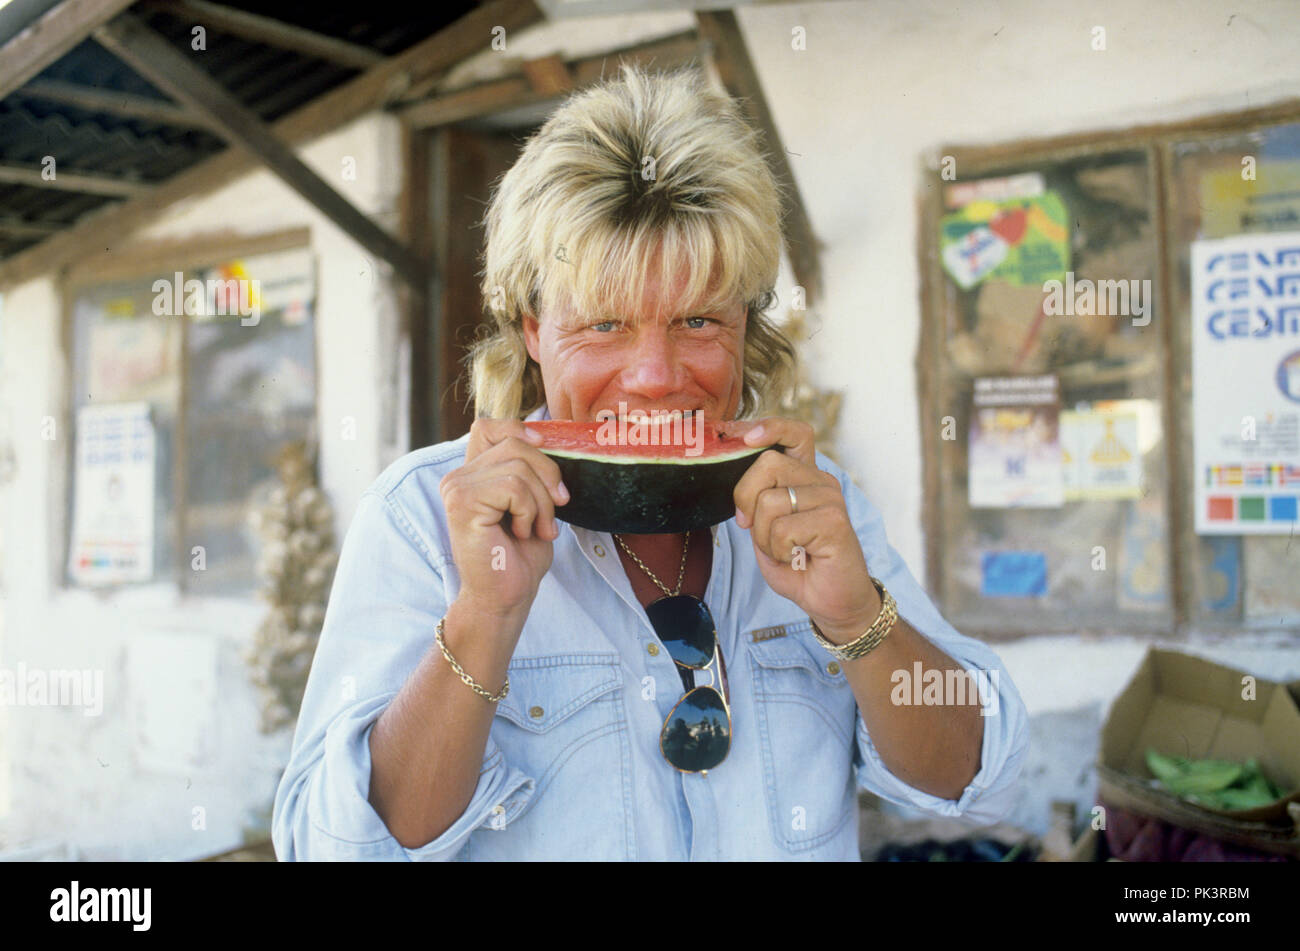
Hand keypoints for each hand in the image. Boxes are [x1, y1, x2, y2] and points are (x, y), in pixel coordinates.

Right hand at [439, 419, 568, 622]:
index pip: (489, 426)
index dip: (520, 430)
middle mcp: (457, 476)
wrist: (506, 596)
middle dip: (548, 476)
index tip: (546, 450)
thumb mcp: (532, 502)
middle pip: (516, 443)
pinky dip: (531, 512)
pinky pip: (514, 487)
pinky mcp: (462, 503)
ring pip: (519, 466)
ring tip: (537, 529)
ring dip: (542, 502)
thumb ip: (530, 470)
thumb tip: (549, 435)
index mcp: (471, 473)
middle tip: (555, 512)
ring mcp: (456, 488)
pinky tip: (521, 533)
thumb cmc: (519, 555)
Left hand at [728, 417, 880, 641]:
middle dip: (745, 499)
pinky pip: (783, 528)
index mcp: (805, 478)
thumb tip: (737, 488)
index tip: (745, 437)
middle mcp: (821, 481)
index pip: (794, 433)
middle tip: (755, 528)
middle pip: (766, 463)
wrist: (832, 602)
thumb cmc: (799, 567)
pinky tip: (798, 559)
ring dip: (764, 536)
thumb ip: (754, 506)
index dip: (770, 427)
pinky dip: (779, 551)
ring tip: (785, 550)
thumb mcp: (766, 532)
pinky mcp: (834, 521)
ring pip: (769, 501)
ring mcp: (830, 498)